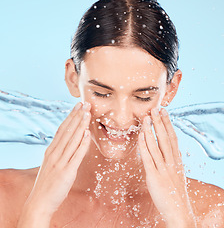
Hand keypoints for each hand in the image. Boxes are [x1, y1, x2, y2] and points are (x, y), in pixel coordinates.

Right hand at [18, 102, 90, 226]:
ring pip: (72, 139)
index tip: (77, 106)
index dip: (70, 116)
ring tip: (87, 113)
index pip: (62, 129)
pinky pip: (76, 155)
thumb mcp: (51, 163)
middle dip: (77, 116)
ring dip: (80, 125)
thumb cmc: (47, 183)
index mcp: (51, 150)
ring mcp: (60, 162)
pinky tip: (87, 133)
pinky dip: (82, 143)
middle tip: (85, 103)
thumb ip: (60, 152)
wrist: (39, 202)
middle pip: (67, 131)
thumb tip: (71, 142)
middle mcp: (54, 153)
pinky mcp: (67, 172)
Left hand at [138, 108, 196, 227]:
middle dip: (160, 122)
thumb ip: (169, 162)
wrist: (179, 213)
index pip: (173, 138)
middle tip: (156, 108)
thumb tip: (163, 151)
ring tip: (146, 118)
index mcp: (177, 161)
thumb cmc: (175, 194)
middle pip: (166, 138)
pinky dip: (144, 146)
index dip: (168, 124)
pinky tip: (140, 136)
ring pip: (156, 145)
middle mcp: (171, 162)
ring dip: (151, 130)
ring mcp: (163, 169)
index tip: (164, 112)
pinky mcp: (154, 177)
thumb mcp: (175, 174)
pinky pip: (148, 159)